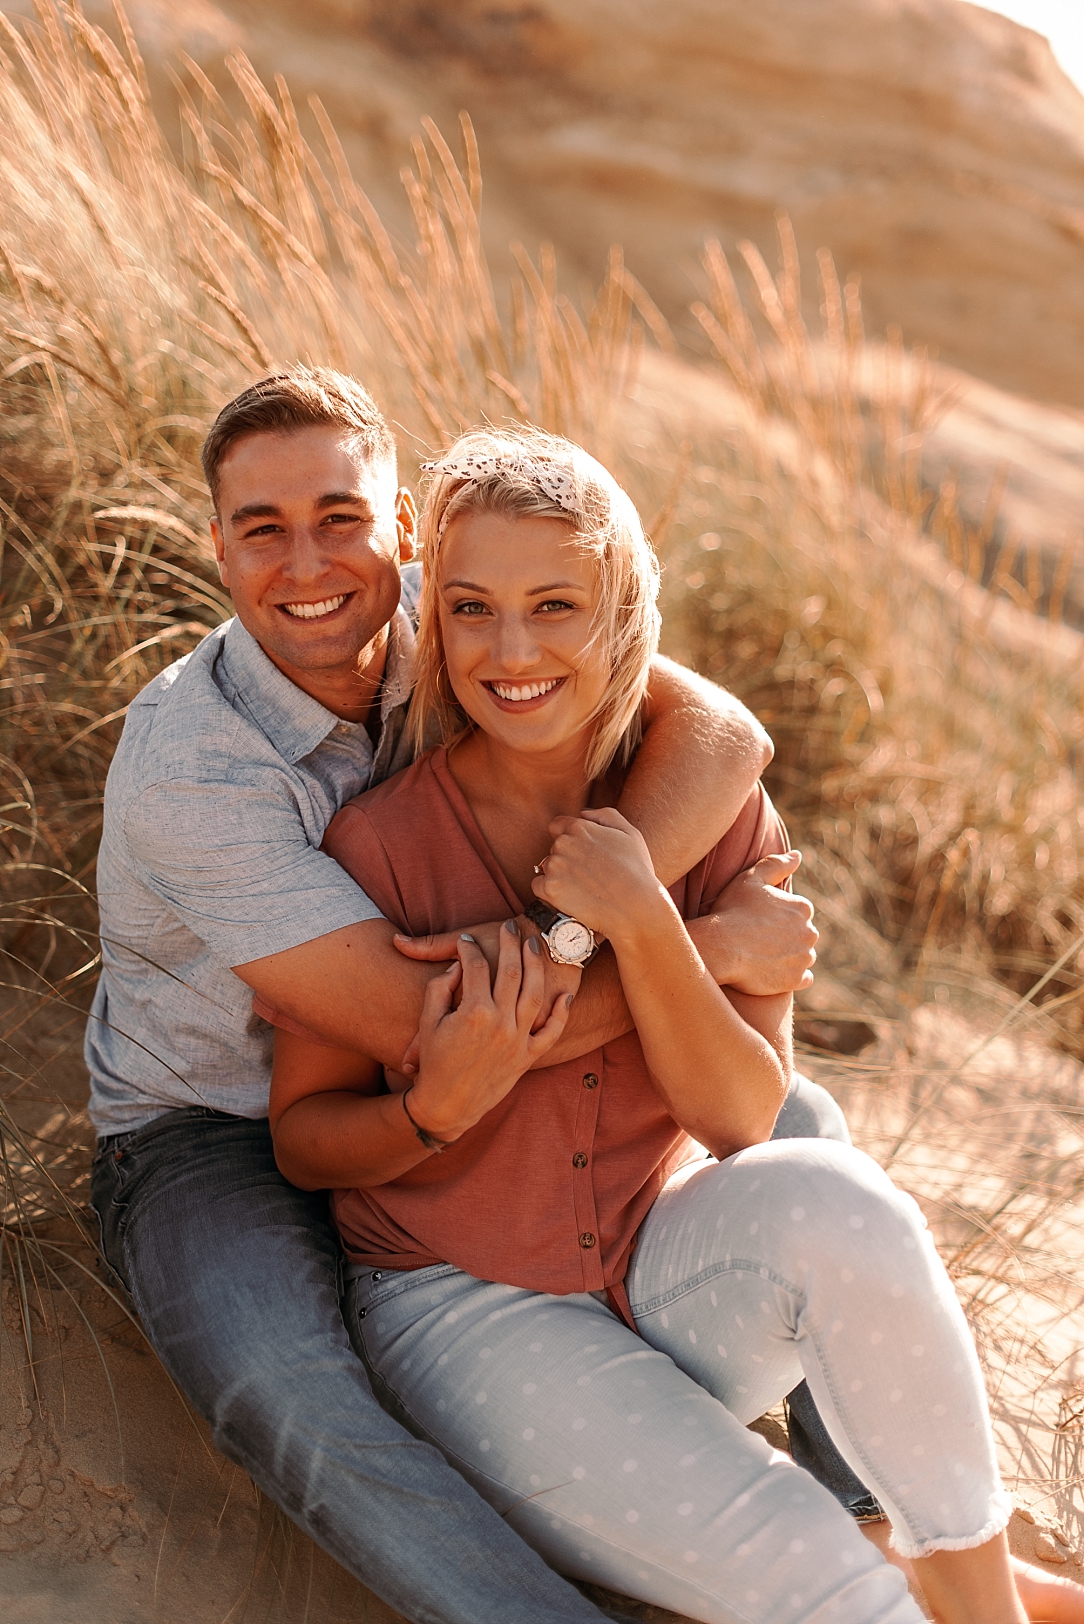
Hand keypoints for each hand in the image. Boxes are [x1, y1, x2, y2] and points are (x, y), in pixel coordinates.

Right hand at [406, 921, 570, 1140]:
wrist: (449, 1105)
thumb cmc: (435, 1063)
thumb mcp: (428, 1023)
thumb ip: (439, 989)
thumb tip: (458, 967)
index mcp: (473, 1013)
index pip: (474, 967)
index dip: (468, 948)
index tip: (466, 940)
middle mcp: (500, 1023)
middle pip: (510, 971)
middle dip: (509, 944)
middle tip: (509, 925)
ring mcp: (518, 1039)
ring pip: (534, 992)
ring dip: (536, 964)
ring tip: (533, 944)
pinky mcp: (528, 1056)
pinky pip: (551, 1032)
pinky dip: (561, 1014)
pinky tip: (566, 997)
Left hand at [532, 808, 670, 946]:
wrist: (635, 907)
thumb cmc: (637, 871)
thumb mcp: (630, 833)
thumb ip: (605, 815)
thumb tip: (583, 814)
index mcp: (580, 827)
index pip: (558, 826)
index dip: (569, 838)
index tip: (581, 853)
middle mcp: (563, 843)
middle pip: (555, 848)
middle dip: (567, 858)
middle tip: (588, 874)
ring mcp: (554, 866)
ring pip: (547, 867)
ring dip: (559, 875)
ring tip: (582, 888)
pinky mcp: (549, 888)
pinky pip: (538, 886)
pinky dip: (550, 892)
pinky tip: (570, 897)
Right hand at [695, 850, 817, 994]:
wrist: (719, 947)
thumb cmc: (731, 910)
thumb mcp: (750, 879)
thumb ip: (776, 864)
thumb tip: (798, 856)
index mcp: (802, 907)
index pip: (797, 913)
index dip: (777, 917)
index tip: (759, 921)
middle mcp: (810, 932)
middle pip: (801, 935)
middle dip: (786, 937)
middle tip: (759, 940)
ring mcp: (804, 958)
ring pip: (803, 956)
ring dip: (790, 956)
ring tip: (763, 956)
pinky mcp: (796, 980)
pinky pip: (803, 978)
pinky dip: (792, 976)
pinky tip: (773, 972)